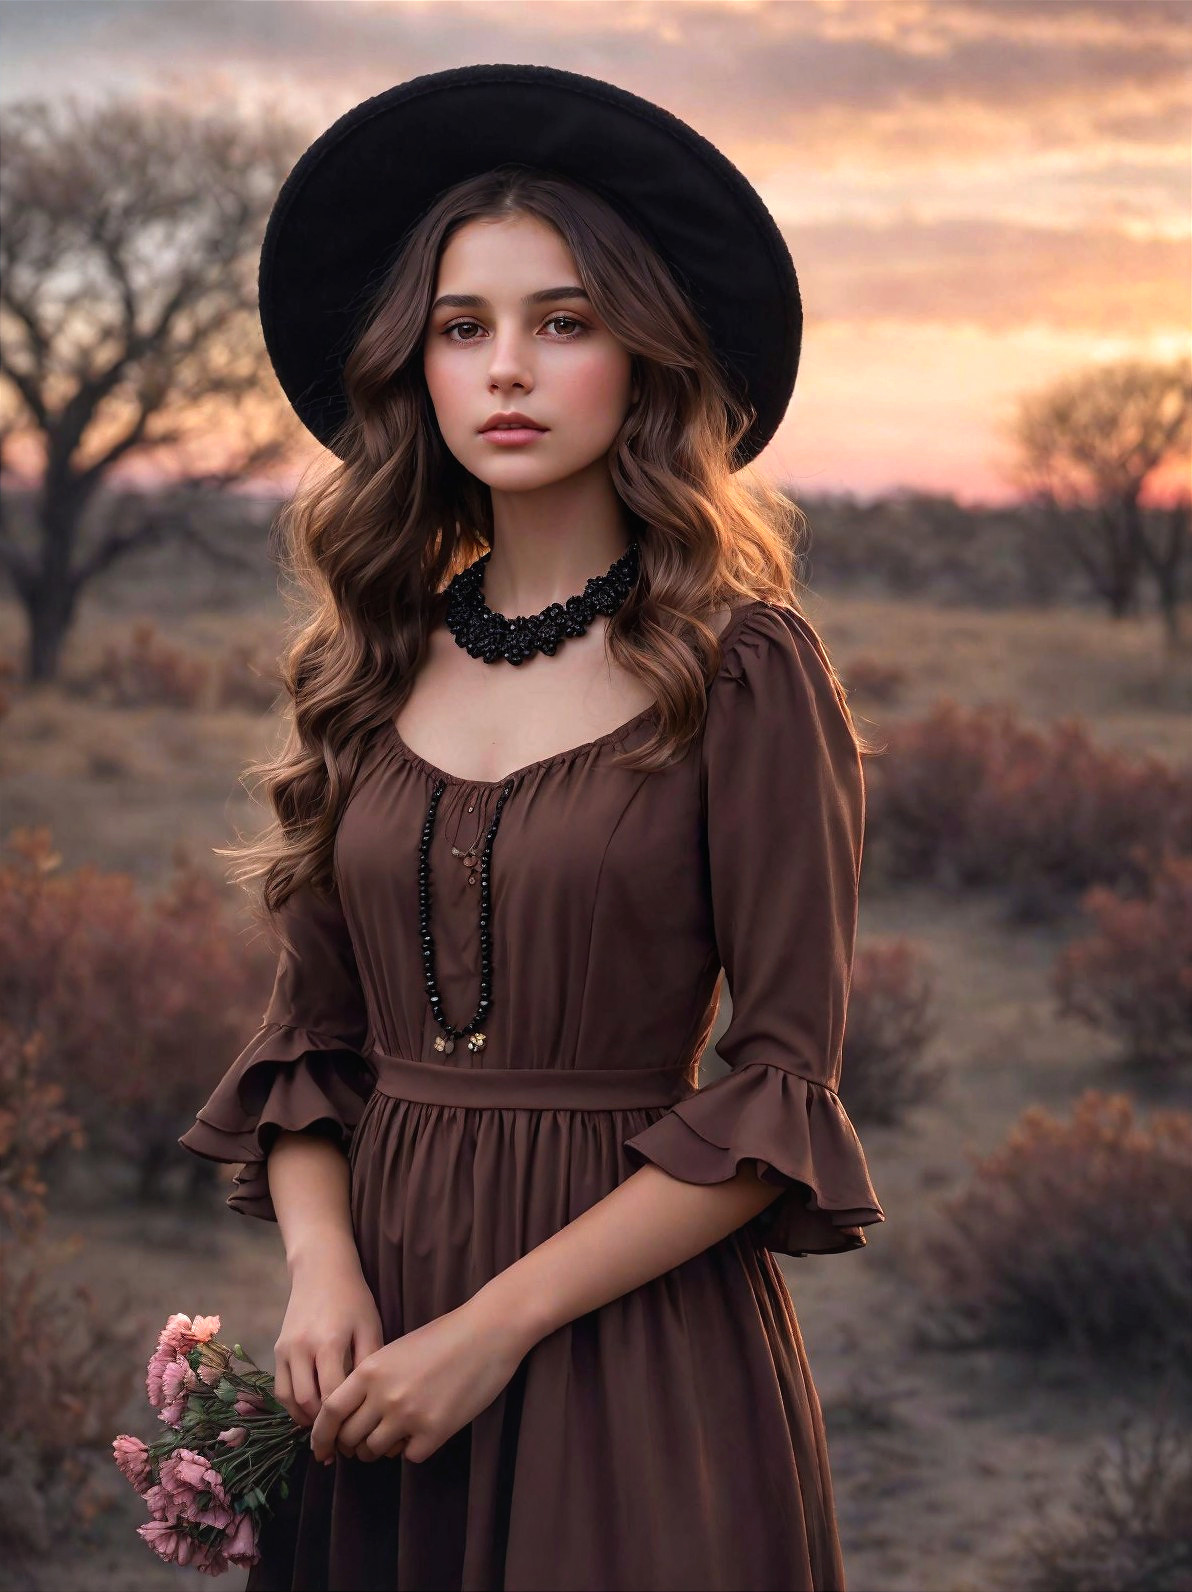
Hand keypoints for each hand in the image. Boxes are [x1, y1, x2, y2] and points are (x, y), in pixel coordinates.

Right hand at [273, 1249, 384, 1428]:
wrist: (321, 1269)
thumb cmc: (353, 1298)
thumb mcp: (370, 1325)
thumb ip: (369, 1362)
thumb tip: (371, 1401)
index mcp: (330, 1343)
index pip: (334, 1396)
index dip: (345, 1421)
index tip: (359, 1436)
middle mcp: (303, 1348)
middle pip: (309, 1403)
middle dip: (325, 1427)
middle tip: (342, 1444)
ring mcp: (286, 1349)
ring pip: (291, 1400)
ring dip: (307, 1420)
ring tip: (327, 1432)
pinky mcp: (277, 1350)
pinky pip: (281, 1389)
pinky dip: (294, 1406)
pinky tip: (311, 1413)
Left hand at [309, 1294, 529, 1465]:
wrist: (487, 1333)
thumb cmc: (443, 1337)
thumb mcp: (396, 1351)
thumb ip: (372, 1380)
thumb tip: (353, 1414)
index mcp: (371, 1370)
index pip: (330, 1412)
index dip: (320, 1435)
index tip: (321, 1448)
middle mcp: (385, 1396)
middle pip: (350, 1438)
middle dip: (351, 1445)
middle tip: (360, 1443)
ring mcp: (410, 1416)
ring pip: (376, 1451)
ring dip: (379, 1448)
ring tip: (392, 1435)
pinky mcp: (435, 1432)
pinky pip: (409, 1456)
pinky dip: (411, 1448)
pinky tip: (423, 1430)